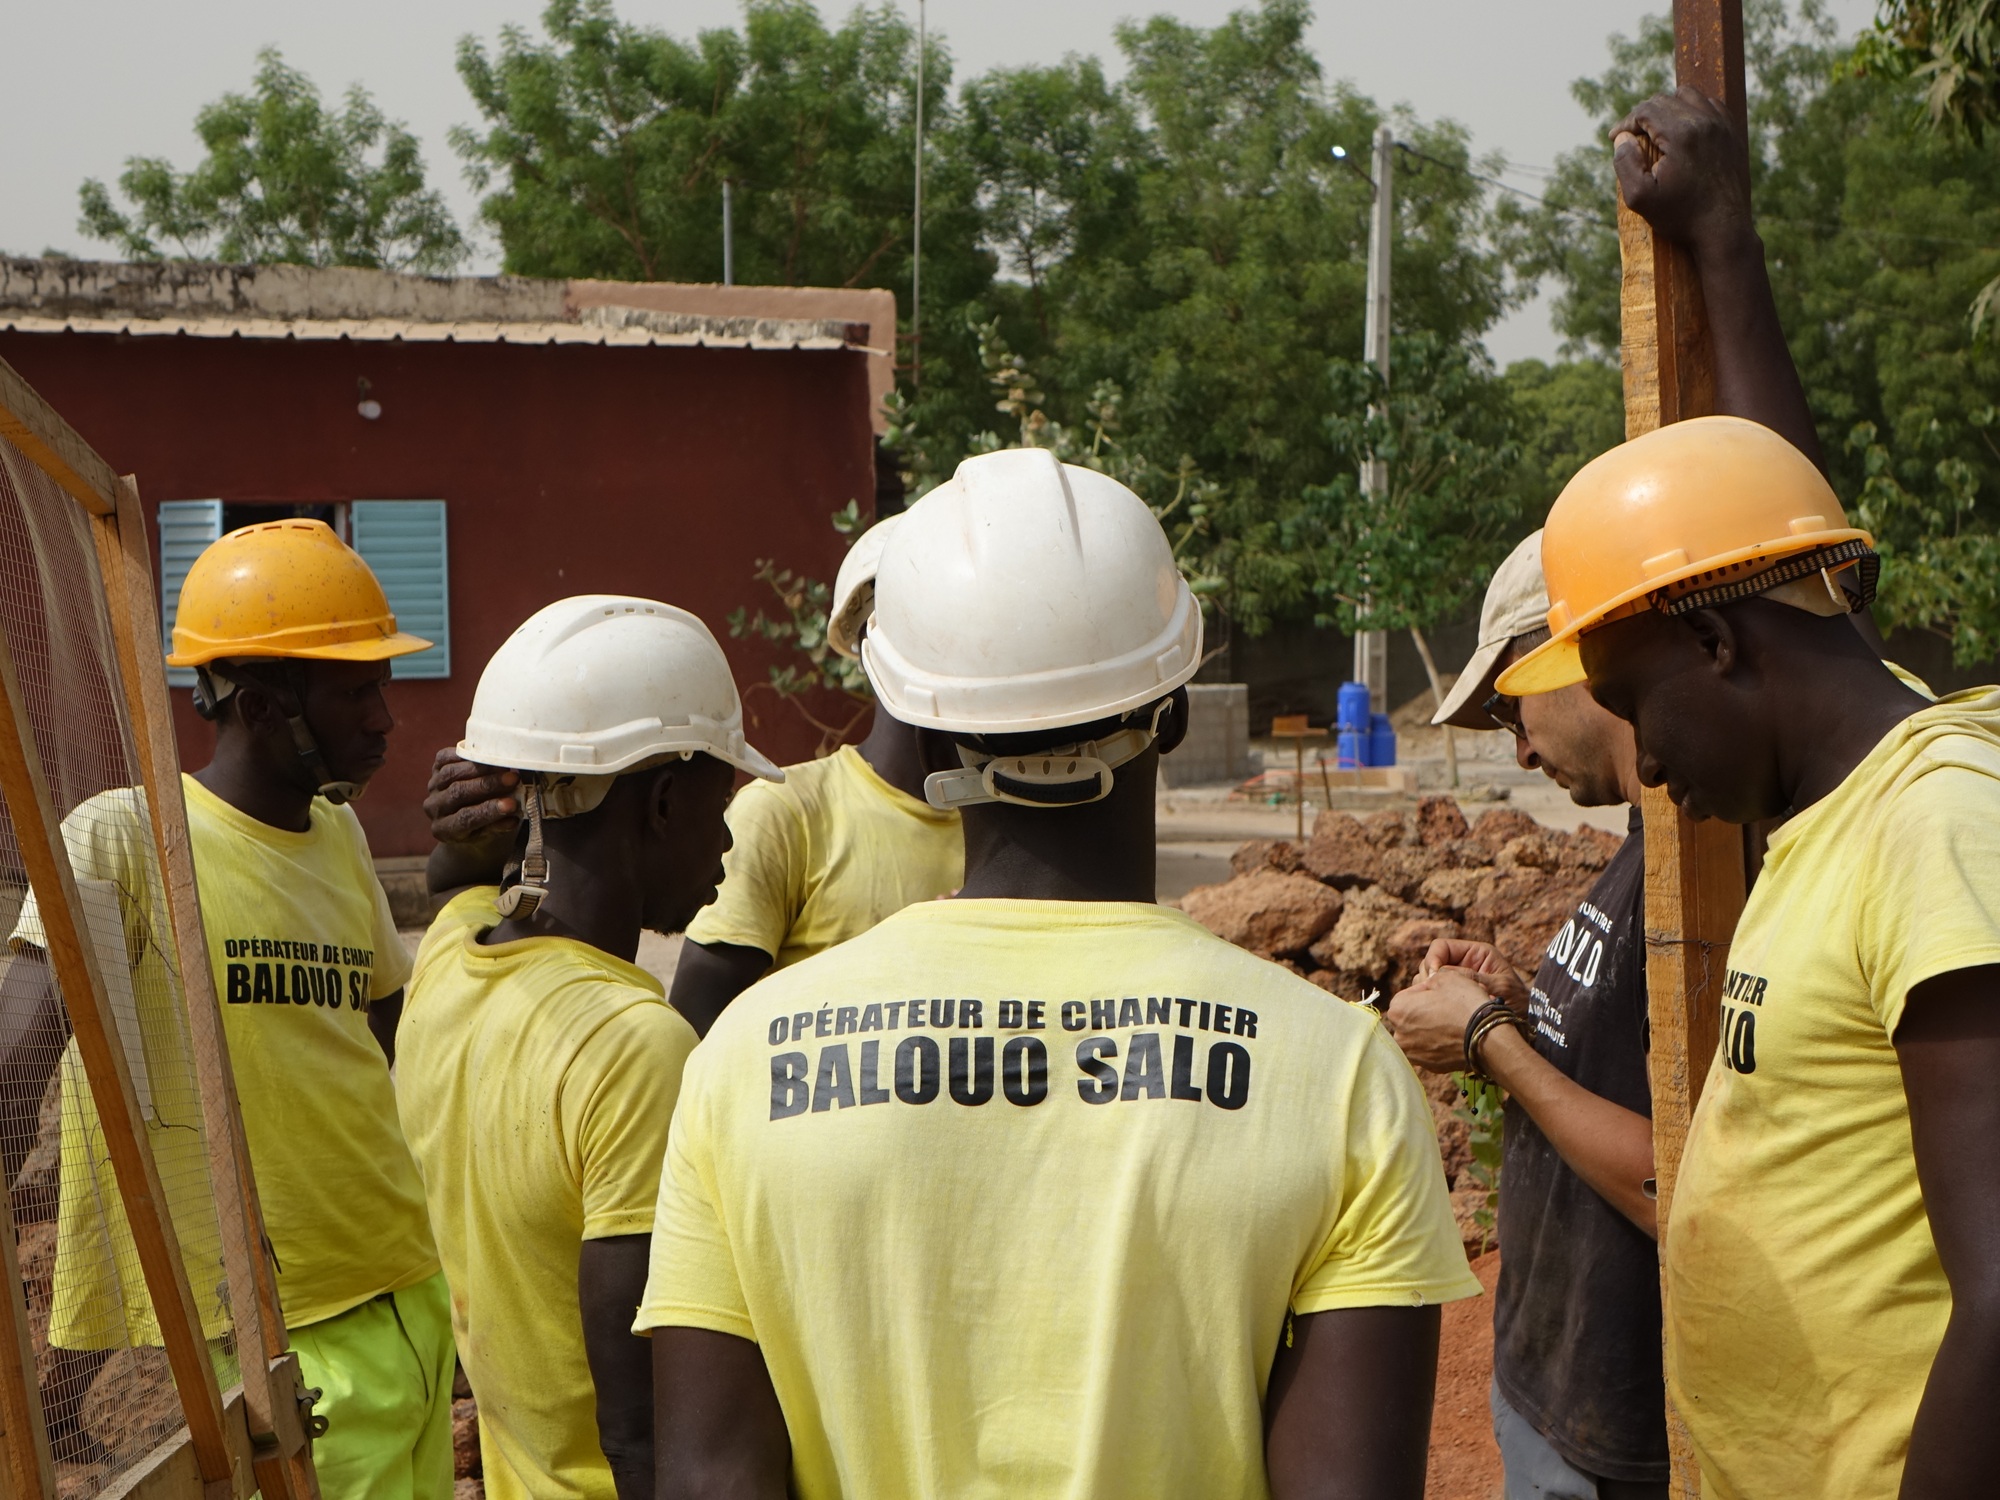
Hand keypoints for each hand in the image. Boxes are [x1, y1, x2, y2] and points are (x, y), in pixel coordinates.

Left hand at [423, 747, 518, 843]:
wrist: (462, 818)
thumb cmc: (480, 827)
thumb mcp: (489, 833)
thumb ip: (499, 823)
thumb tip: (514, 808)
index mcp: (445, 830)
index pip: (465, 819)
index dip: (488, 810)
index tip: (511, 804)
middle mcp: (434, 808)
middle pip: (458, 793)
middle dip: (488, 785)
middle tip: (513, 779)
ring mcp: (432, 788)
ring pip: (451, 773)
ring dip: (481, 768)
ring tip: (504, 766)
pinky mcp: (434, 770)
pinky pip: (444, 758)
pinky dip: (465, 755)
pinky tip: (485, 755)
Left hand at [1382, 968, 1497, 1074]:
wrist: (1487, 1036)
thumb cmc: (1464, 1003)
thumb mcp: (1446, 977)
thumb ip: (1430, 979)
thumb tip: (1428, 987)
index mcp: (1397, 1010)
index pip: (1408, 995)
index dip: (1427, 991)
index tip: (1444, 992)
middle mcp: (1399, 1035)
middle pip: (1413, 1016)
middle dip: (1428, 1011)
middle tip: (1451, 1007)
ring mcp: (1414, 1054)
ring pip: (1422, 1034)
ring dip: (1435, 1027)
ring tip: (1456, 1022)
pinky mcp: (1430, 1067)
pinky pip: (1434, 1049)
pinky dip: (1443, 1043)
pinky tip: (1458, 1037)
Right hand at [1416, 938, 1529, 1012]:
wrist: (1526, 1022)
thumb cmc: (1519, 1002)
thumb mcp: (1499, 986)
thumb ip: (1471, 977)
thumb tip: (1440, 973)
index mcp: (1476, 953)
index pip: (1441, 946)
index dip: (1433, 959)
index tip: (1434, 977)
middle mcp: (1463, 963)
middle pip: (1430, 962)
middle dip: (1429, 976)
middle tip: (1434, 993)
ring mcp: (1456, 980)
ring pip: (1428, 979)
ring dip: (1429, 989)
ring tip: (1439, 1004)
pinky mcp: (1452, 996)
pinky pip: (1433, 994)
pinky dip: (1431, 1001)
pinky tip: (1439, 1011)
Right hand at [1612, 85, 1753, 258]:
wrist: (1723, 229)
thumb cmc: (1680, 216)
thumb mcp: (1640, 198)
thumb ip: (1625, 163)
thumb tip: (1622, 137)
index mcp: (1681, 134)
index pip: (1645, 110)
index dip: (1625, 122)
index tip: (1615, 137)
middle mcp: (1704, 121)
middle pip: (1665, 99)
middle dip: (1643, 115)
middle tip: (1633, 138)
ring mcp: (1722, 125)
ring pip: (1689, 96)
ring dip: (1668, 108)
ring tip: (1657, 131)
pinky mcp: (1732, 132)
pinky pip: (1710, 105)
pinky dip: (1692, 111)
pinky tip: (1682, 132)